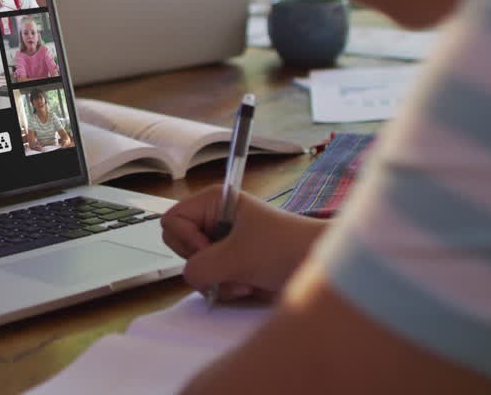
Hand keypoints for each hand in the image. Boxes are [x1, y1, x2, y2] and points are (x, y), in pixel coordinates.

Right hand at [161, 185, 326, 300]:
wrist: (317, 266)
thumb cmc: (286, 248)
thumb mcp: (238, 257)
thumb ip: (200, 266)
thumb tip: (189, 276)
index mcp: (214, 202)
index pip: (172, 220)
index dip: (186, 239)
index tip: (211, 248)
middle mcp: (214, 220)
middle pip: (179, 244)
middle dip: (202, 263)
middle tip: (227, 265)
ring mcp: (222, 243)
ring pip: (195, 267)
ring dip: (217, 280)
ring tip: (244, 279)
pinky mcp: (230, 264)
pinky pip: (209, 280)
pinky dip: (225, 288)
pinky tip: (248, 285)